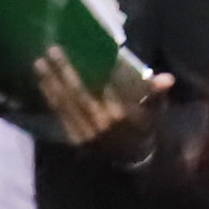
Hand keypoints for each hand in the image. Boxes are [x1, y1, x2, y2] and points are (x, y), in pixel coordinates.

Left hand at [31, 51, 159, 157]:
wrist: (133, 158)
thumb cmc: (143, 127)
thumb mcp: (154, 111)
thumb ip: (155, 93)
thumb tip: (167, 78)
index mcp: (122, 116)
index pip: (107, 89)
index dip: (95, 71)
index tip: (83, 50)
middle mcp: (102, 124)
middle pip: (80, 94)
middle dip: (65, 71)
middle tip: (53, 50)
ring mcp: (86, 131)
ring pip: (66, 104)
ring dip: (51, 82)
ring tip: (40, 62)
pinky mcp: (76, 137)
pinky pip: (60, 115)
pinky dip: (51, 98)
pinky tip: (43, 82)